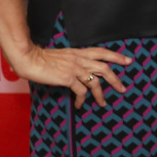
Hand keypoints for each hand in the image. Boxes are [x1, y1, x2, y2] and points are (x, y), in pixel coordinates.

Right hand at [9, 42, 131, 107]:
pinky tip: (80, 104)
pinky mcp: (68, 78)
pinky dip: (82, 99)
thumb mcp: (61, 56)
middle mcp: (79, 59)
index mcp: (78, 53)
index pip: (101, 52)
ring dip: (100, 94)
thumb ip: (72, 61)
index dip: (116, 56)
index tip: (128, 60)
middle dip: (116, 79)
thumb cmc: (40, 58)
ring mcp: (74, 69)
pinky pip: (81, 91)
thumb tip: (78, 72)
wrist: (28, 58)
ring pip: (95, 82)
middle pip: (104, 68)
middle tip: (123, 88)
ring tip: (103, 103)